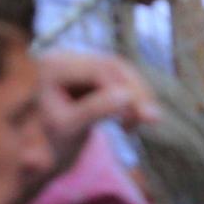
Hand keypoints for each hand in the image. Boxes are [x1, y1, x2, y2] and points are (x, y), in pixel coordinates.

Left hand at [35, 51, 157, 178]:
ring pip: (121, 70)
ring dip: (137, 95)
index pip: (96, 72)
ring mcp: (81, 59)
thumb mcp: (70, 128)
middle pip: (112, 66)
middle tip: (152, 118)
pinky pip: (122, 76)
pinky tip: (134, 118)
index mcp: (52, 67)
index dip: (124, 90)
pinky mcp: (94, 67)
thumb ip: (94, 111)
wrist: (50, 148)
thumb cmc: (54, 140)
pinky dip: (133, 96)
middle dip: (135, 92)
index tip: (142, 114)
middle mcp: (66, 56)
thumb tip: (127, 97)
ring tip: (144, 122)